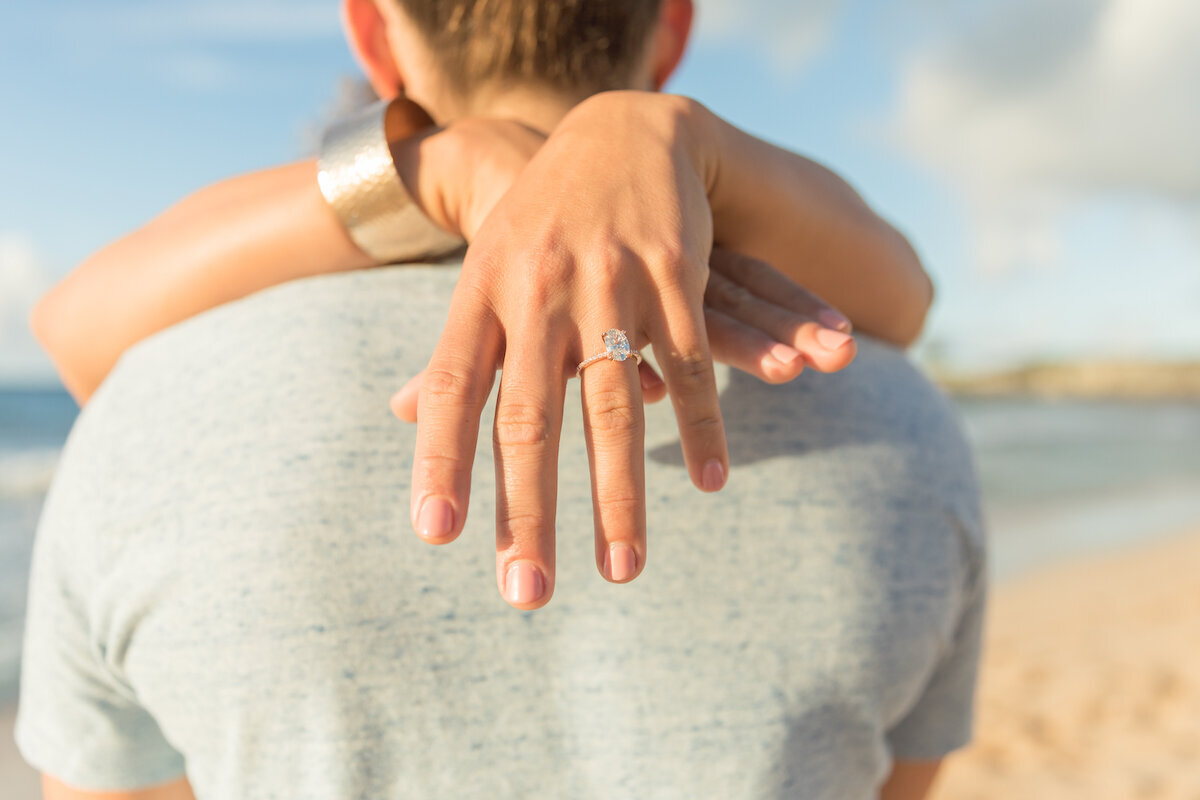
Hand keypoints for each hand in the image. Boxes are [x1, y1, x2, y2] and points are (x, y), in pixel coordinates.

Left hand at [406, 92, 853, 609]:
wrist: (619, 135)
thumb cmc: (541, 222)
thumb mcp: (484, 272)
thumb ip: (454, 348)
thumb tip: (401, 415)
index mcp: (481, 296)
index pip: (452, 391)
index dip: (441, 462)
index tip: (436, 536)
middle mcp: (538, 293)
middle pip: (530, 418)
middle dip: (528, 512)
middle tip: (527, 594)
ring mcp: (609, 285)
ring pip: (614, 406)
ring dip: (619, 496)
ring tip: (622, 570)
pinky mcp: (674, 278)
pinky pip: (689, 366)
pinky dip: (700, 426)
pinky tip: (709, 482)